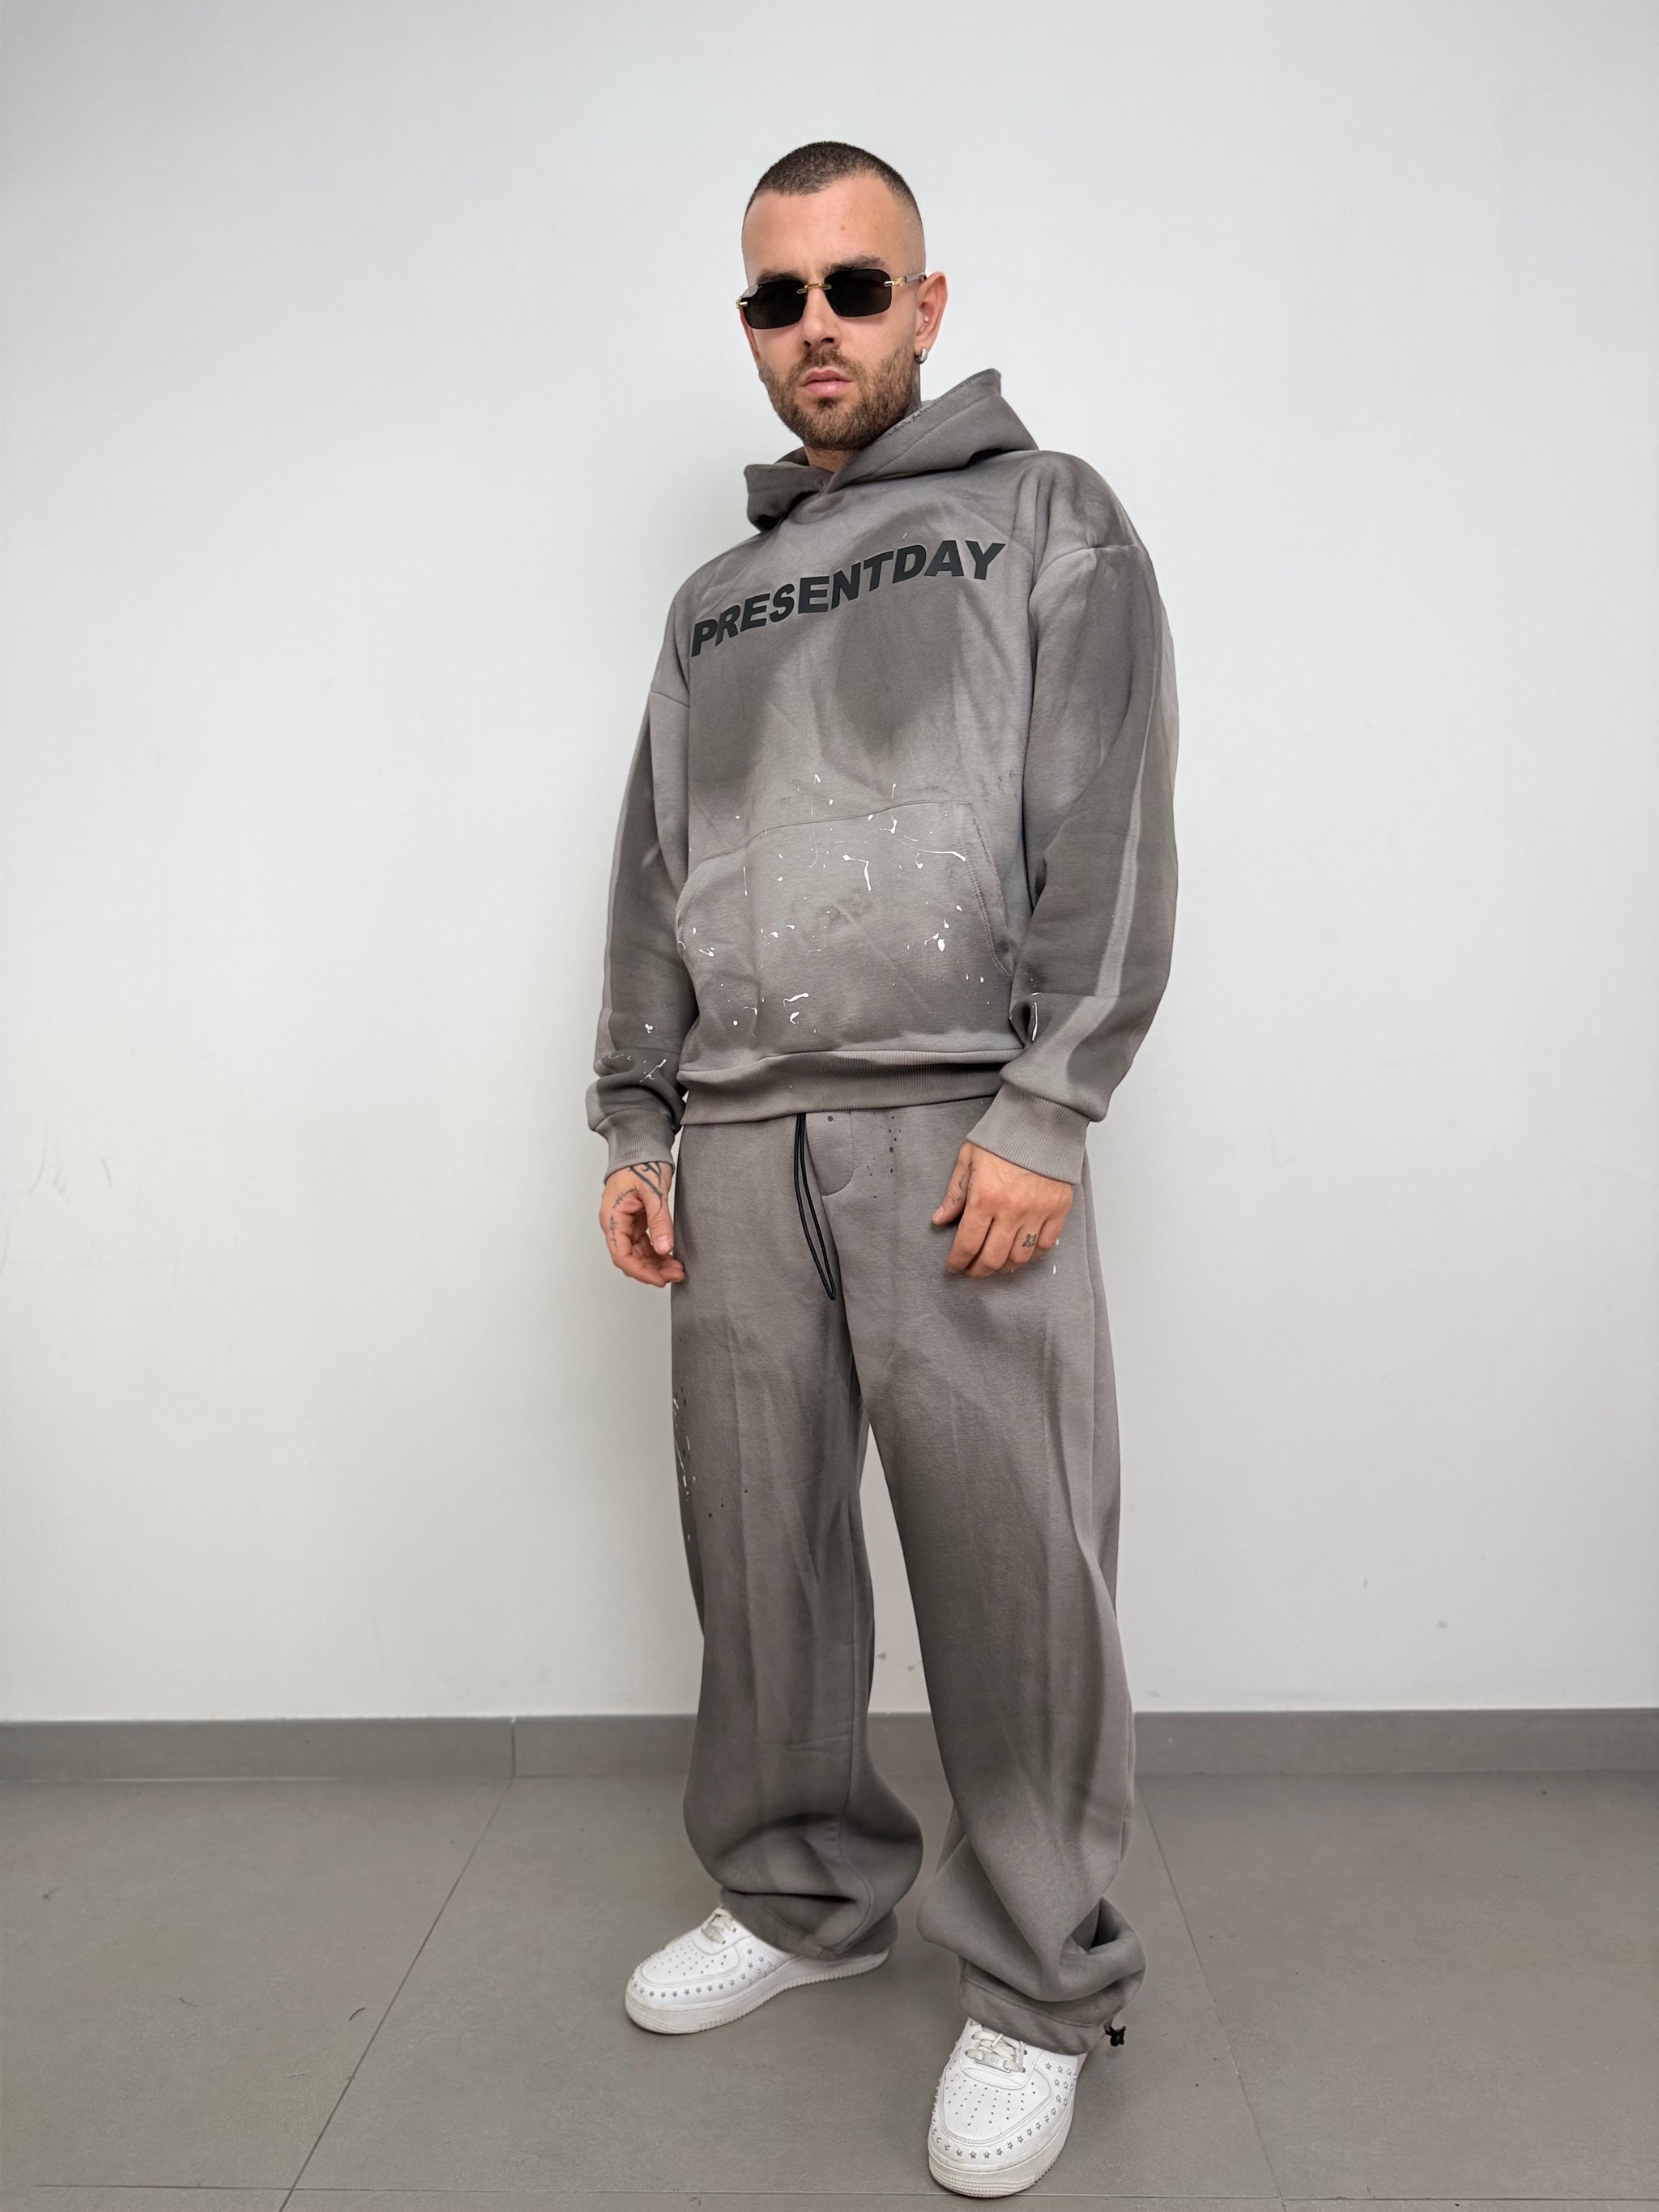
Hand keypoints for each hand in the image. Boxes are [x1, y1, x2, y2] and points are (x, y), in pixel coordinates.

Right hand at [600, 1159, 684, 1286]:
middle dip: (652, 1270)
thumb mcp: (654, 1192)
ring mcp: (625, 1223)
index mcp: (613, 1217)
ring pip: (638, 1253)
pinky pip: (644, 1244)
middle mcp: (616, 1223)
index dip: (640, 1271)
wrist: (641, 1145)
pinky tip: (671, 1257)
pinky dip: (657, 1252)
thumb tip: (665, 1249)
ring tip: (678, 1269)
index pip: (621, 1254)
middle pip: (630, 1258)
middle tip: (676, 1274)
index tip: (660, 1280)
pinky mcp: (636, 1221)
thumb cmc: (643, 1162)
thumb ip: (660, 1221)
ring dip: (656, 1263)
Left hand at [931, 1141, 1072, 1277]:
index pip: (967, 1244)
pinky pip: (1044, 1245)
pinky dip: (1031, 1255)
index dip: (957, 1261)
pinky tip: (1020, 1252)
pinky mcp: (1057, 1210)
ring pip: (1019, 1258)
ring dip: (1003, 1267)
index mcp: (984, 1198)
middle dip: (977, 1270)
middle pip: (992, 1258)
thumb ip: (954, 1194)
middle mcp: (1011, 1211)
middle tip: (971, 1270)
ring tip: (994, 1263)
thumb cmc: (1003, 1139)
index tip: (954, 1265)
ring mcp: (1036, 1213)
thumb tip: (940, 1220)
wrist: (1040, 1122)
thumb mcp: (968, 1160)